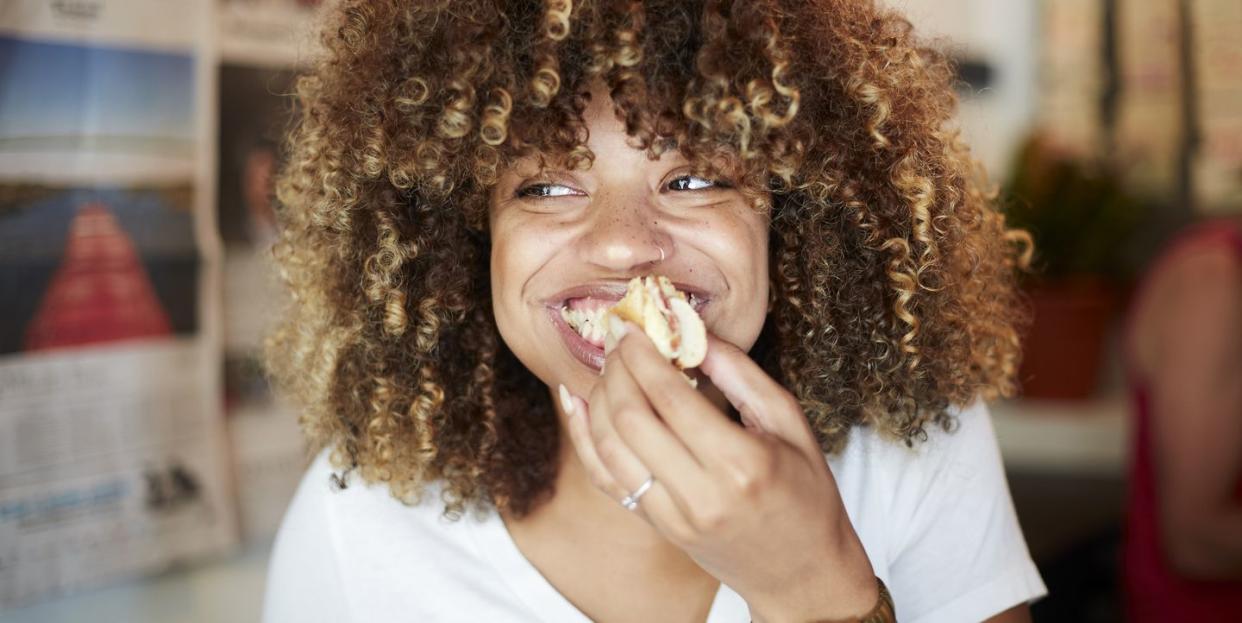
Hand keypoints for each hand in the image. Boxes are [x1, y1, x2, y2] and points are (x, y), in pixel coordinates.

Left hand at [561, 322, 877, 621]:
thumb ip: (741, 375)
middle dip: (616, 370)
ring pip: (609, 448)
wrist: (802, 571)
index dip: (643, 356)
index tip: (633, 326)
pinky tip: (576, 403)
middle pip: (631, 419)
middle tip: (618, 338)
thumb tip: (693, 332)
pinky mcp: (658, 527)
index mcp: (741, 464)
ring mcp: (673, 517)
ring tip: (608, 366)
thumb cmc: (807, 492)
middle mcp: (700, 495)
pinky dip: (585, 438)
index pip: (670, 398)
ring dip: (599, 399)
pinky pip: (606, 479)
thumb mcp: (790, 424)